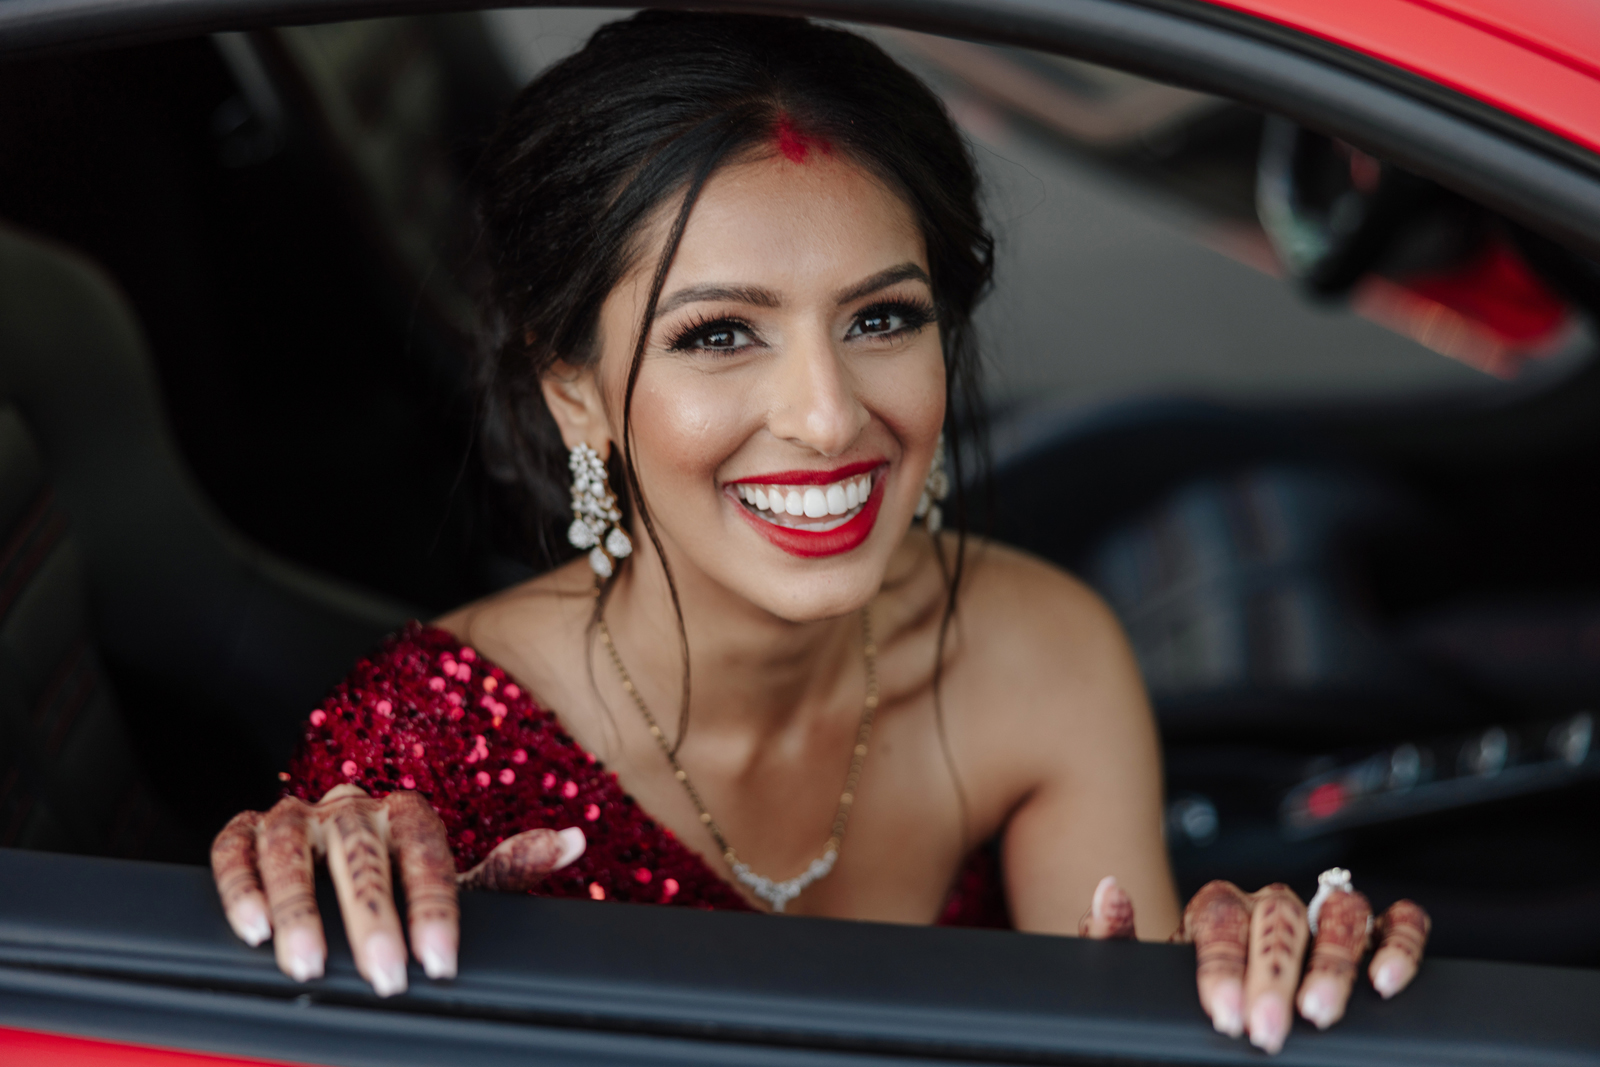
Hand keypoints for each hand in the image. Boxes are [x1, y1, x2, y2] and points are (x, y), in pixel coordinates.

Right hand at [210, 784, 584, 995]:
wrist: (337, 864)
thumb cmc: (405, 882)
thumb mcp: (456, 880)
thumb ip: (508, 867)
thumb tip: (574, 840)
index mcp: (406, 812)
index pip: (425, 850)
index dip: (434, 907)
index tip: (440, 962)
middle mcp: (350, 806)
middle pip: (360, 853)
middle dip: (372, 919)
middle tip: (385, 977)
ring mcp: (295, 817)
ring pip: (289, 847)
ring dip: (298, 906)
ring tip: (306, 966)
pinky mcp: (245, 832)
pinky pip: (233, 849)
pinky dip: (240, 887)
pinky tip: (252, 931)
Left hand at [1078, 875, 1429, 1053]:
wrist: (1224, 1012)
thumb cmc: (1190, 996)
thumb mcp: (1143, 974)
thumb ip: (1115, 937)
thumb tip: (1109, 892)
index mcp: (1217, 909)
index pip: (1220, 920)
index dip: (1223, 968)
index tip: (1225, 1015)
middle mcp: (1272, 905)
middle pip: (1280, 918)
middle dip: (1274, 977)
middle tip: (1268, 1030)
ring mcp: (1323, 915)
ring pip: (1341, 913)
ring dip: (1333, 962)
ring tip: (1320, 1012)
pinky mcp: (1373, 936)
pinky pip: (1399, 922)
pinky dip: (1398, 943)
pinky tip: (1384, 981)